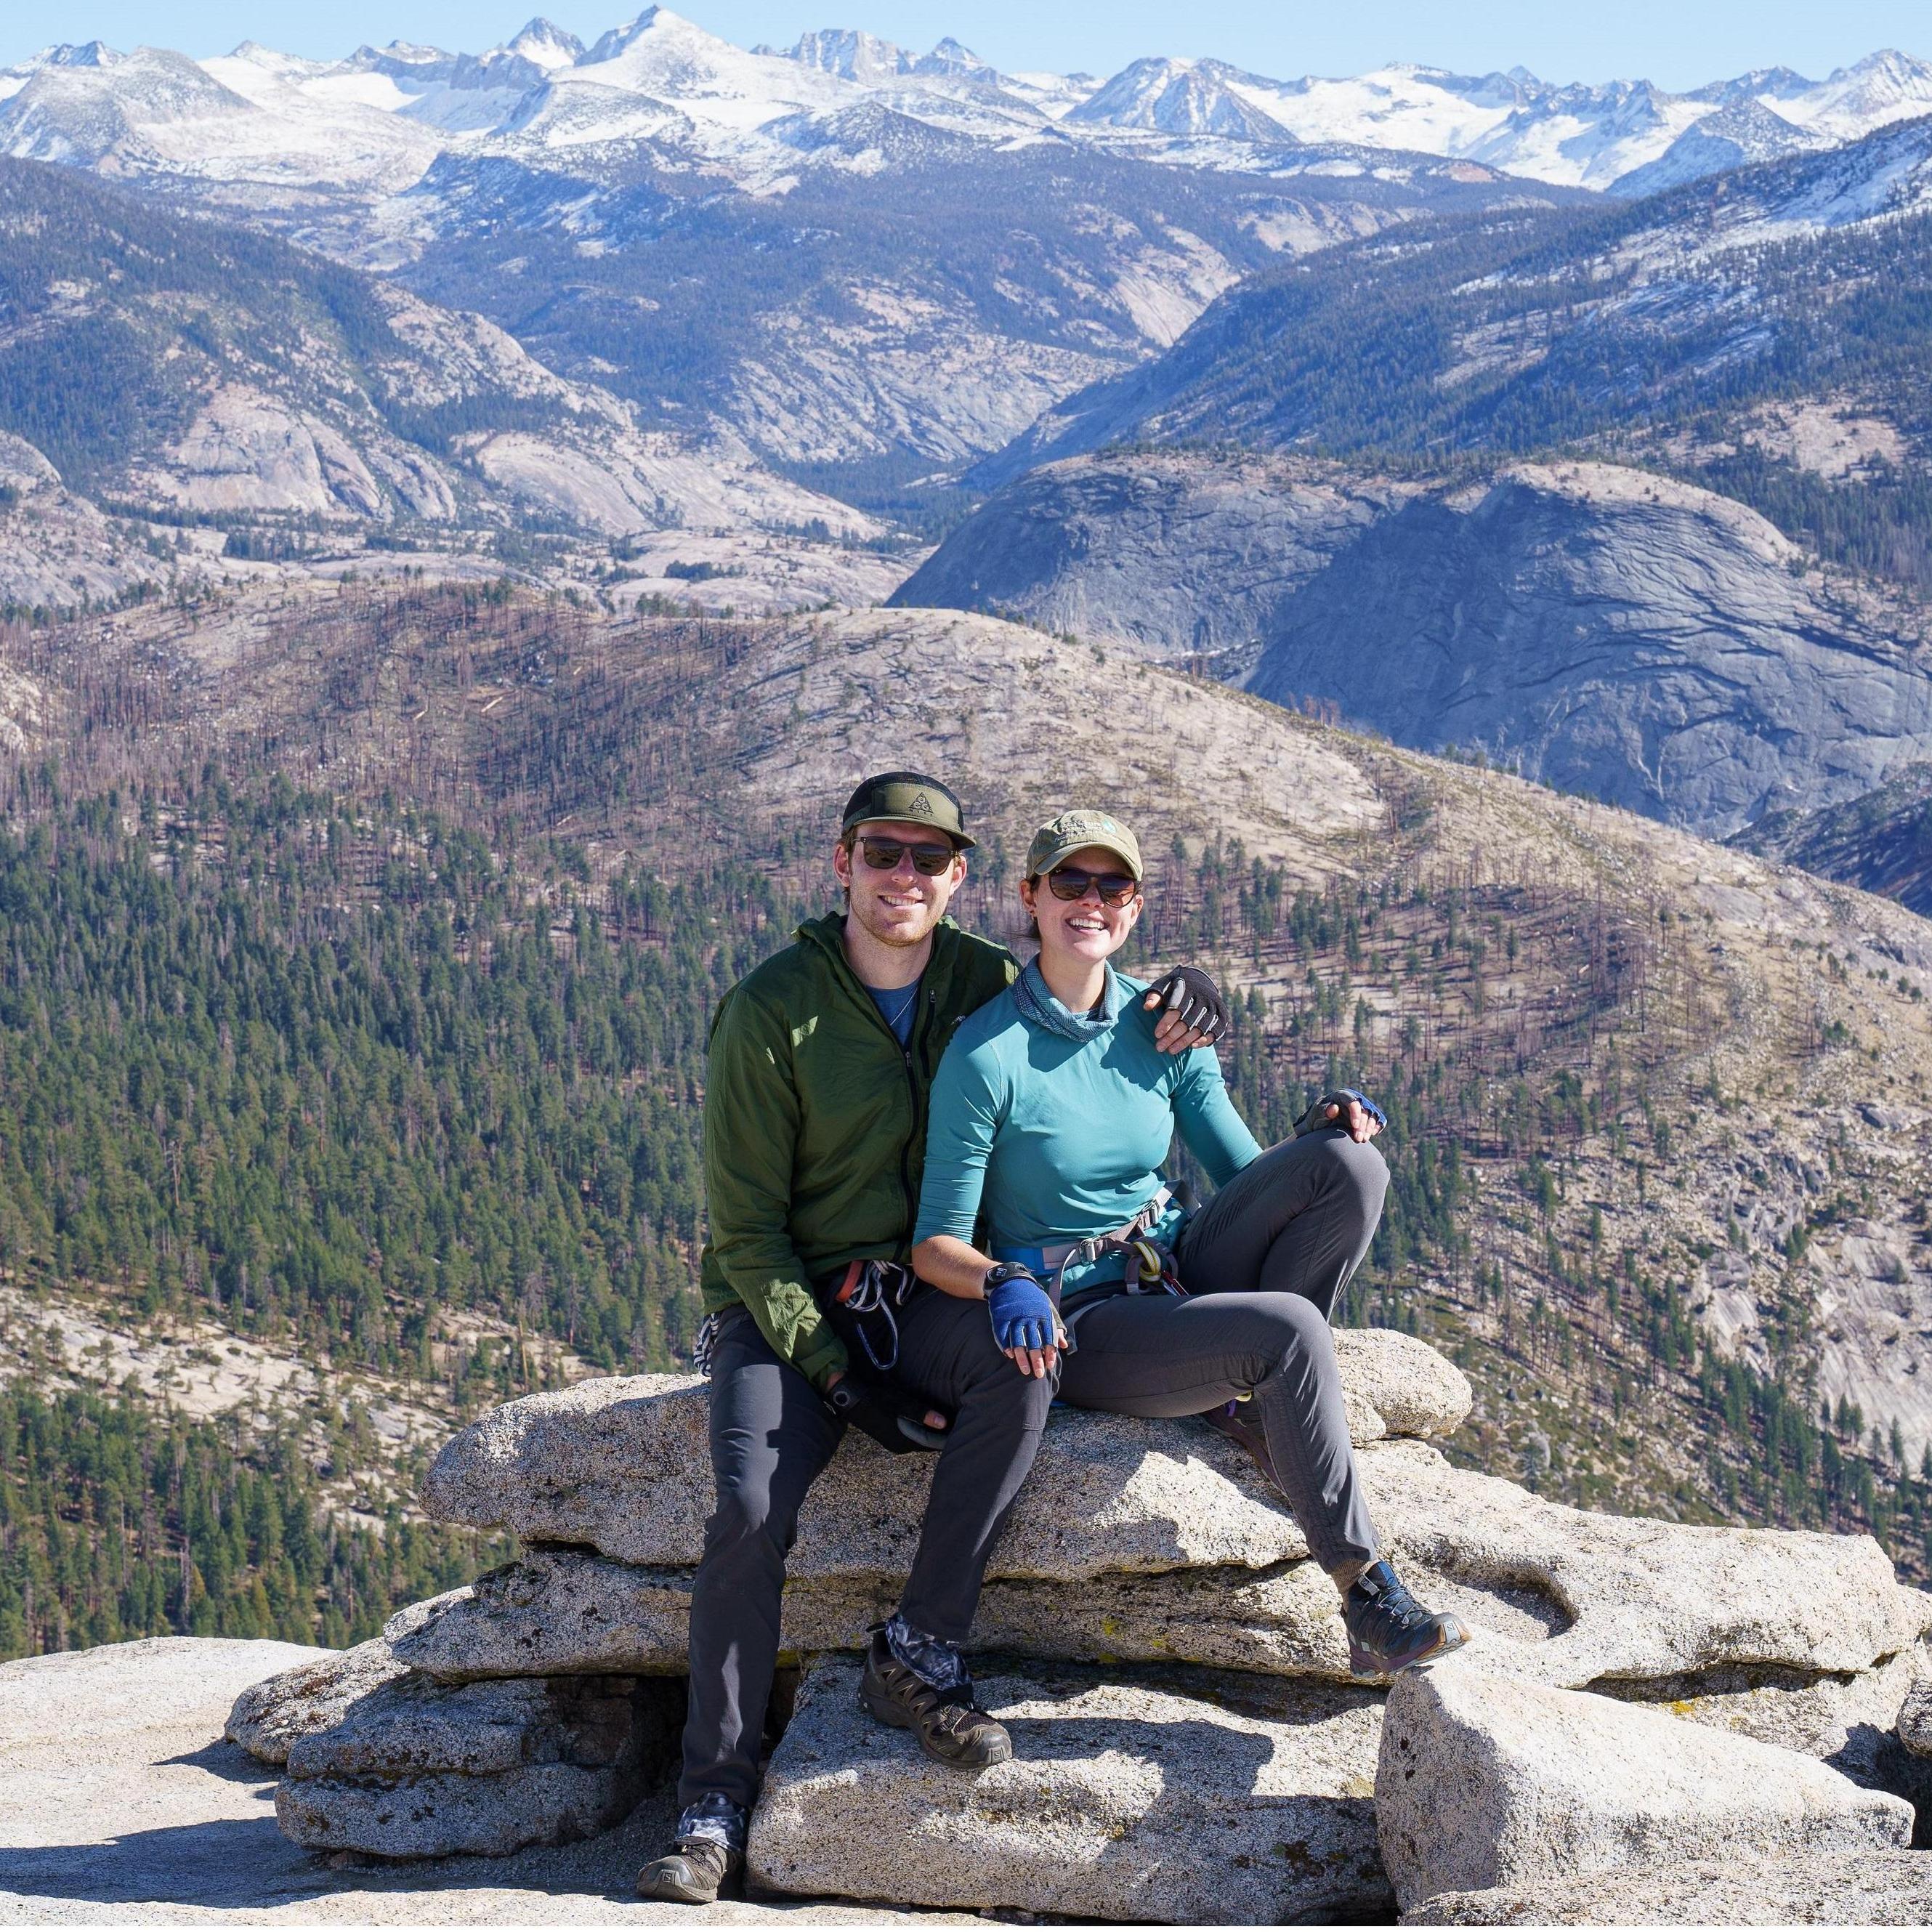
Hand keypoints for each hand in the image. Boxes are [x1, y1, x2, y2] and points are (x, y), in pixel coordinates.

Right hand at [824, 1371, 949, 1452]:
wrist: (849, 1399)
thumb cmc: (876, 1400)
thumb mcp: (900, 1403)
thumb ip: (922, 1413)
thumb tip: (944, 1423)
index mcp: (905, 1441)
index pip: (934, 1444)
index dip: (949, 1435)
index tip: (963, 1424)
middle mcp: (901, 1446)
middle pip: (929, 1443)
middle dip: (943, 1434)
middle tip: (960, 1420)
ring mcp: (894, 1442)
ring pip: (921, 1439)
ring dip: (933, 1432)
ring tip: (949, 1418)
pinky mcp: (890, 1435)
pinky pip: (913, 1436)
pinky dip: (924, 1430)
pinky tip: (929, 1419)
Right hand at [985, 1270, 1061, 1378]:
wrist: (1011, 1281)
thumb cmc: (1032, 1299)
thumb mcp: (1047, 1308)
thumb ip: (1056, 1327)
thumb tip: (1064, 1345)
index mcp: (1043, 1314)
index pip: (1048, 1337)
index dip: (1049, 1353)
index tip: (1050, 1366)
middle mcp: (1029, 1316)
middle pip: (1034, 1342)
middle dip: (1037, 1360)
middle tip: (1038, 1374)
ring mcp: (1014, 1317)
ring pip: (1018, 1341)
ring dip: (1022, 1358)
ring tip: (1025, 1370)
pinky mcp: (1001, 1317)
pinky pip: (1003, 1335)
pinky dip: (1006, 1346)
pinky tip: (1010, 1356)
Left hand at [1143, 966, 1227, 1052]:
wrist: (1199, 980)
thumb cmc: (1175, 987)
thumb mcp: (1164, 985)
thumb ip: (1155, 995)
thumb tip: (1146, 1007)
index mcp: (1188, 988)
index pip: (1176, 1008)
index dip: (1166, 1022)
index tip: (1156, 1034)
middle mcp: (1204, 998)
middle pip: (1187, 1021)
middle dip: (1172, 1036)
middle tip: (1160, 1047)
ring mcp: (1215, 1007)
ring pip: (1199, 1028)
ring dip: (1185, 1041)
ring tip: (1170, 1050)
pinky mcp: (1222, 1016)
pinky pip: (1215, 1031)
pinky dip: (1203, 1040)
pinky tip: (1191, 1046)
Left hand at [1296, 1088, 1385, 1142]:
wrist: (1323, 1123)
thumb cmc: (1318, 1117)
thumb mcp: (1317, 1115)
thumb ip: (1324, 1111)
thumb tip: (1334, 1108)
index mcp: (1341, 1095)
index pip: (1353, 1101)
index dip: (1356, 1113)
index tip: (1354, 1126)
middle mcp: (1355, 1099)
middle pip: (1364, 1110)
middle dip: (1362, 1125)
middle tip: (1358, 1139)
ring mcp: (1362, 1107)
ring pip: (1372, 1115)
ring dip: (1370, 1128)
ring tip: (1363, 1139)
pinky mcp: (1368, 1117)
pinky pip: (1378, 1119)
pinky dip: (1378, 1126)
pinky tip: (1373, 1134)